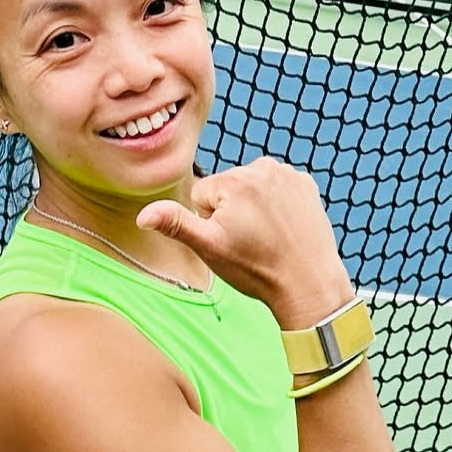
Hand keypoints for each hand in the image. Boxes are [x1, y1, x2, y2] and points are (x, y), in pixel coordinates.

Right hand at [137, 158, 354, 327]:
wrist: (308, 284)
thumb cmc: (256, 269)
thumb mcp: (209, 248)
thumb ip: (175, 224)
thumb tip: (142, 215)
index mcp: (234, 180)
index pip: (201, 195)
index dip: (210, 222)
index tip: (232, 240)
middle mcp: (261, 168)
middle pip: (227, 189)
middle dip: (232, 212)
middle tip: (251, 241)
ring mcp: (288, 175)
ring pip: (252, 189)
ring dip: (254, 208)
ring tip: (268, 237)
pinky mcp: (306, 184)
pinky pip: (278, 190)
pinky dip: (278, 206)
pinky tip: (285, 229)